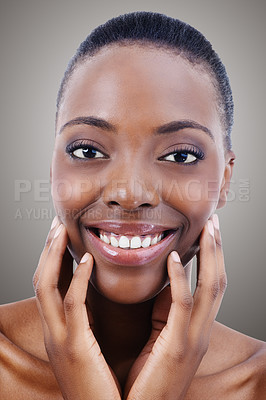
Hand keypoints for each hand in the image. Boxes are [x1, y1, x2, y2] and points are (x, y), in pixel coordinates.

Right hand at [33, 217, 120, 399]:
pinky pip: (72, 307)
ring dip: (53, 256)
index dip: (51, 258)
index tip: (61, 236)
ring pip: (46, 287)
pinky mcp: (75, 348)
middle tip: (57, 225)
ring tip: (62, 231)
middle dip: (47, 250)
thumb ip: (88, 322)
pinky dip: (76, 280)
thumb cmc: (98, 384)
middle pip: (40, 280)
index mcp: (58, 330)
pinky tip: (85, 261)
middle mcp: (52, 331)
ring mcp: (59, 339)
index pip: (47, 286)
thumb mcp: (87, 347)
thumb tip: (97, 295)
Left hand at [124, 215, 225, 399]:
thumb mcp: (161, 339)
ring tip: (207, 228)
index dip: (213, 257)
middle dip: (218, 249)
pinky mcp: (177, 347)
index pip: (212, 285)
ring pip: (210, 288)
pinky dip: (182, 278)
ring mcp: (194, 339)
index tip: (208, 232)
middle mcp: (202, 331)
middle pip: (219, 281)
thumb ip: (166, 311)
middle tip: (214, 221)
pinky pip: (184, 306)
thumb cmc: (148, 377)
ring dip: (210, 255)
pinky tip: (177, 256)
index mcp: (197, 329)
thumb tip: (166, 281)